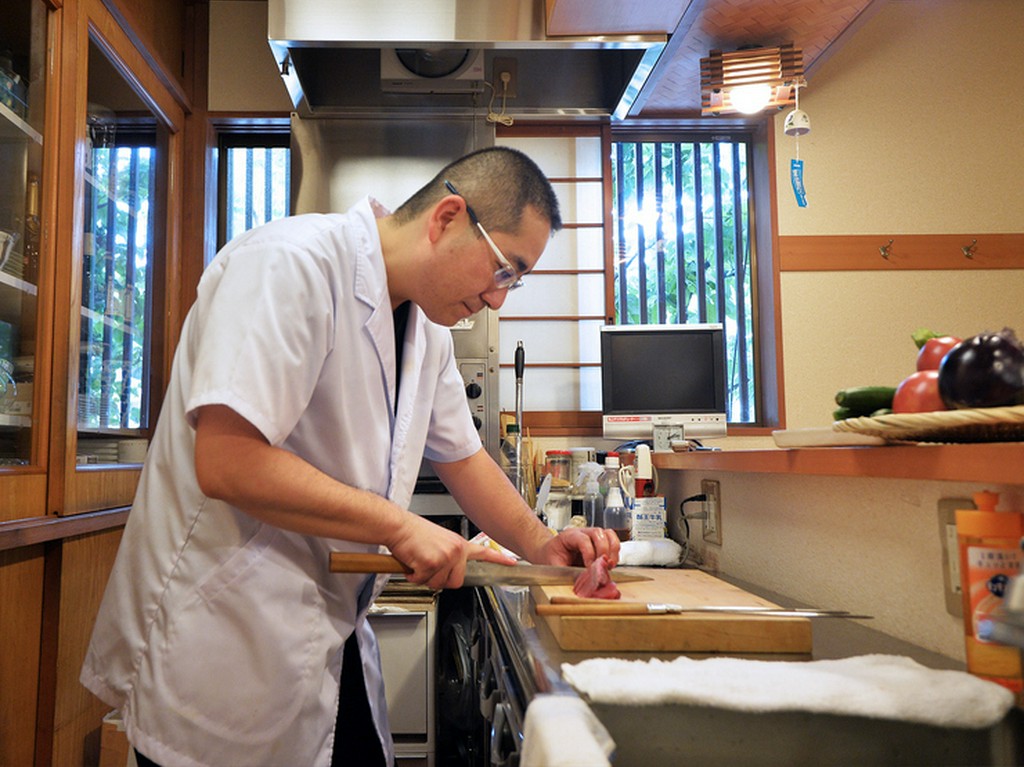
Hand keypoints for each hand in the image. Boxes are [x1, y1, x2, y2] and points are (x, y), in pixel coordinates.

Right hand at [386, 514, 515, 589]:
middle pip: (455, 582)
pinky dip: (414, 576)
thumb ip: (450, 556)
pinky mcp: (432, 562)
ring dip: (424, 577)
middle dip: (439, 579)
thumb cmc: (414, 534)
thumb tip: (449, 573)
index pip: (484, 553)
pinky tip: (412, 562)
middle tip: (428, 565)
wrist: (398, 526)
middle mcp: (456, 550)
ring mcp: (445, 556)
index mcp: (459, 544)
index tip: (513, 562)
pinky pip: (423, 581)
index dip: (499, 560)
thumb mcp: (439, 541)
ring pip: (438, 584)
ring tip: (419, 560)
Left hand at [533, 527, 619, 568]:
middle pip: (598, 533)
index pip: (583, 539)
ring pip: (608, 534)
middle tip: (603, 566)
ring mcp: (592, 535)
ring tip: (609, 565)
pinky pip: (613, 541)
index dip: (589, 553)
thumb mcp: (554, 566)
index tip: (590, 567)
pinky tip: (610, 563)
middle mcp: (582, 532)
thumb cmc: (551, 558)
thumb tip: (584, 582)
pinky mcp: (599, 542)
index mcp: (568, 536)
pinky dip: (615, 552)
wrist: (549, 553)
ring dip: (612, 550)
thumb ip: (568, 573)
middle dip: (603, 550)